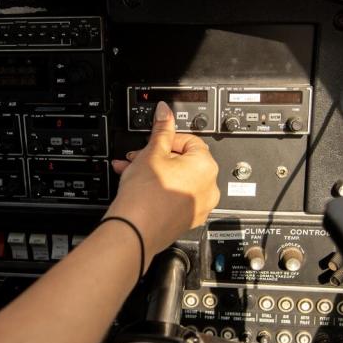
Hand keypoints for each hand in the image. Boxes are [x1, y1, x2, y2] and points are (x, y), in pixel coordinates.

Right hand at [106, 101, 218, 263]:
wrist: (134, 231)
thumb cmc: (144, 196)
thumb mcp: (151, 152)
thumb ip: (162, 129)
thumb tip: (165, 111)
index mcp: (206, 166)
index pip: (190, 140)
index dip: (166, 140)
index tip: (151, 144)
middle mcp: (209, 187)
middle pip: (183, 161)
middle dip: (157, 157)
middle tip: (139, 158)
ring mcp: (199, 206)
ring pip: (177, 180)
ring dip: (154, 173)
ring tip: (132, 172)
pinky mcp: (187, 219)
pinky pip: (176, 197)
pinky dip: (160, 190)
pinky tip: (140, 188)